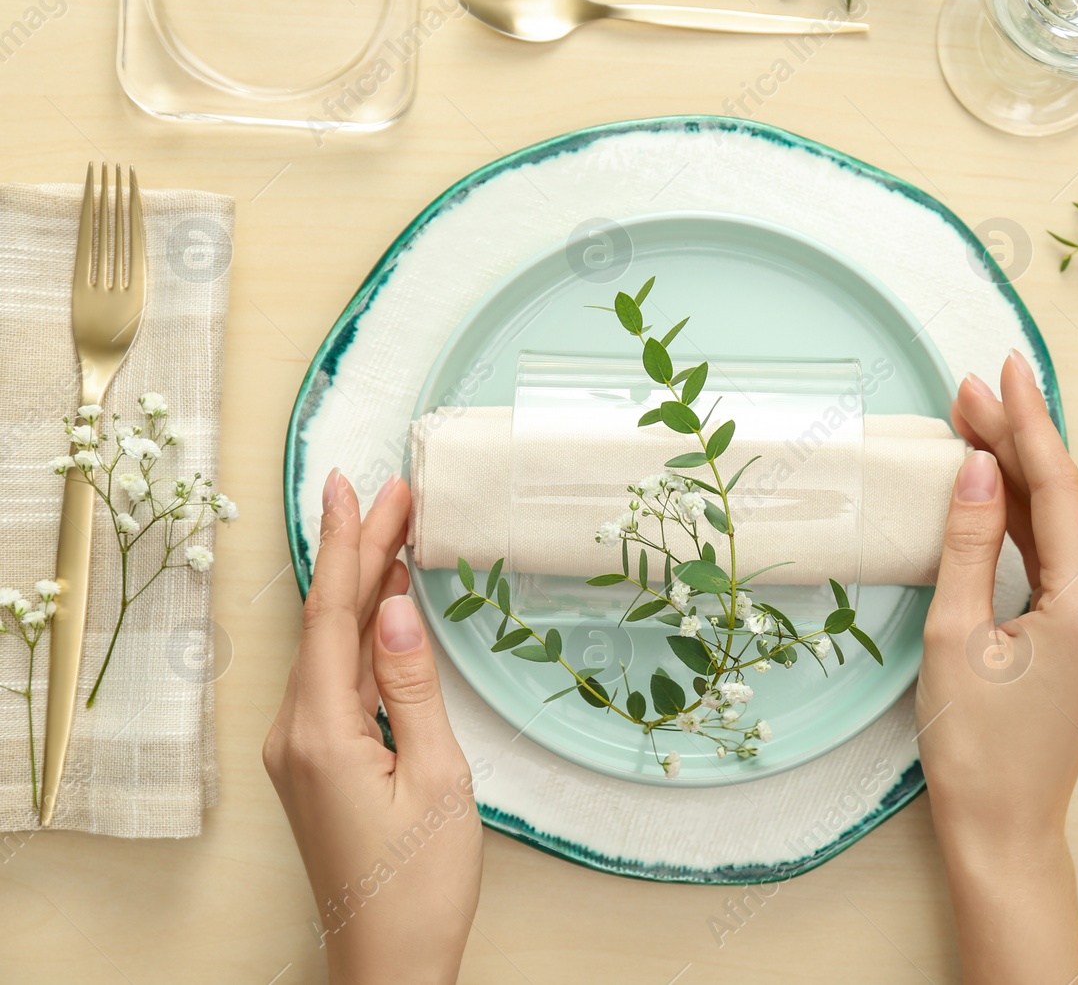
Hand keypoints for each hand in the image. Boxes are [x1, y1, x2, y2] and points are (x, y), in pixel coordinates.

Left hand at [263, 470, 482, 984]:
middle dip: (357, 551)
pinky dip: (357, 633)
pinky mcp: (313, 764)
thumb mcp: (437, 779)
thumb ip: (411, 688)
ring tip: (390, 529)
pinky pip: (332, 679)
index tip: (362, 486)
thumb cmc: (421, 884)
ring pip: (328, 647)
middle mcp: (294, 734)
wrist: (388, 963)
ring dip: (359, 586)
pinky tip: (379, 609)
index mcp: (320, 732)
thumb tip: (393, 608)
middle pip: (326, 622)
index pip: (334, 615)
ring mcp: (298, 751)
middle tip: (389, 490)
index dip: (350, 544)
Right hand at [917, 351, 1077, 983]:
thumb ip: (968, 544)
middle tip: (972, 388)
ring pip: (1063, 522)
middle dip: (1018, 438)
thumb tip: (976, 468)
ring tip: (975, 421)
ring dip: (1020, 474)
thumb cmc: (976, 749)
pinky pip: (1061, 555)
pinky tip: (996, 485)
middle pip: (1064, 498)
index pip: (1056, 489)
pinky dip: (1028, 517)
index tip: (1003, 370)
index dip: (1026, 424)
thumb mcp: (955, 637)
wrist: (1006, 827)